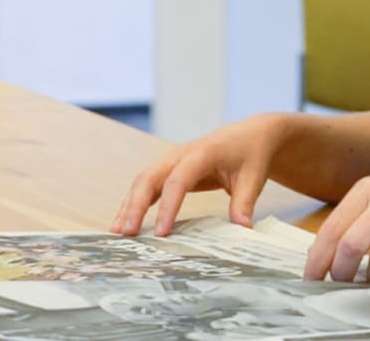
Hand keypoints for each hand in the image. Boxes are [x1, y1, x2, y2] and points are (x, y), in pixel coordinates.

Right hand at [110, 114, 286, 236]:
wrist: (251, 135)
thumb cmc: (251, 154)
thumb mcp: (253, 178)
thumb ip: (244, 203)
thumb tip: (241, 231)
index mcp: (201, 153)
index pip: (178, 181)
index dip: (168, 207)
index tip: (162, 233)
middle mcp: (180, 154)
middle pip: (149, 178)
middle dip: (135, 206)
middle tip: (126, 234)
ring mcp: (172, 160)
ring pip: (143, 181)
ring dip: (128, 205)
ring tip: (116, 233)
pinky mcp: (170, 169)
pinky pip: (148, 186)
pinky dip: (135, 203)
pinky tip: (127, 222)